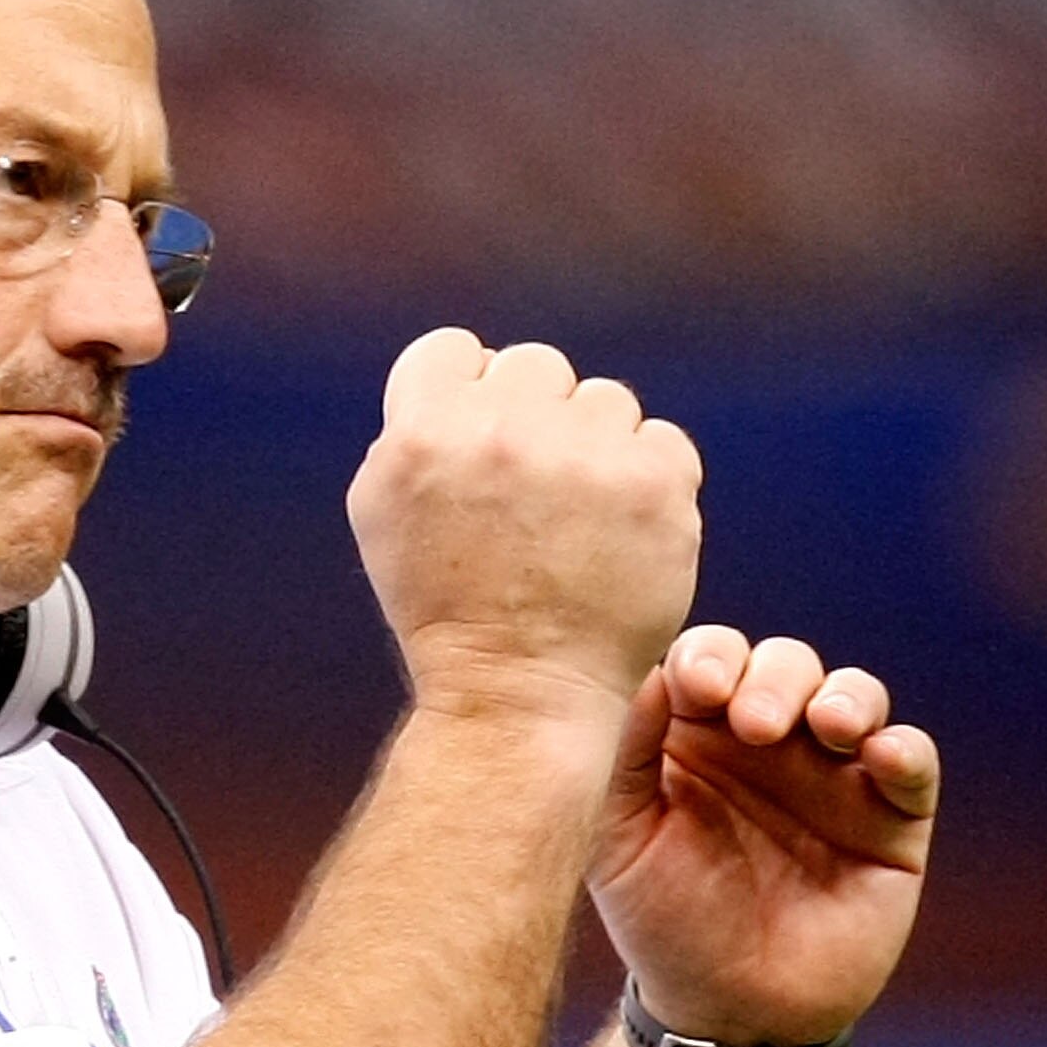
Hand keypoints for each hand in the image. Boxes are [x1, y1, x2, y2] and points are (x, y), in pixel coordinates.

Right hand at [348, 331, 704, 724]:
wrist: (517, 695)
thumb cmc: (447, 610)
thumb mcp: (386, 515)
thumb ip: (414, 430)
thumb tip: (468, 372)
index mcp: (424, 432)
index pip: (453, 350)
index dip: (465, 396)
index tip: (476, 452)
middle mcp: (504, 430)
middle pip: (534, 367)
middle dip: (533, 421)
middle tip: (530, 501)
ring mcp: (585, 455)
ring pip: (604, 402)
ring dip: (593, 452)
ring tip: (575, 527)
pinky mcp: (654, 484)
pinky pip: (660, 442)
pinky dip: (645, 486)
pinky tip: (619, 537)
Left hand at [589, 628, 940, 1043]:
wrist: (729, 1015)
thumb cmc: (664, 926)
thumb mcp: (618, 843)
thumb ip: (625, 760)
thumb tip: (650, 673)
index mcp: (700, 737)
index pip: (711, 661)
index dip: (710, 657)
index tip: (698, 689)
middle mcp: (771, 744)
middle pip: (785, 664)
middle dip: (774, 678)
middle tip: (755, 727)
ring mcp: (834, 777)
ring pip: (855, 695)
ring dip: (845, 697)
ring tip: (826, 728)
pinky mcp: (892, 819)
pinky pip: (912, 761)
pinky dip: (903, 747)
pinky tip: (879, 756)